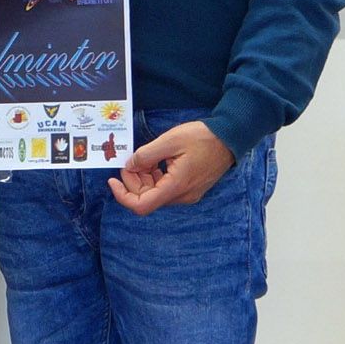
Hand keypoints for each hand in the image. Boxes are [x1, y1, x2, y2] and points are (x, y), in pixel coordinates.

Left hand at [108, 120, 234, 213]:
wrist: (231, 137)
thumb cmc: (203, 137)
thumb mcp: (169, 141)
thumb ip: (145, 155)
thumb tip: (129, 166)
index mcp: (176, 187)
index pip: (142, 206)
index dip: (123, 196)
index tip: (113, 180)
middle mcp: (182, 196)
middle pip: (146, 199)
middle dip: (133, 181)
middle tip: (132, 161)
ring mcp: (188, 193)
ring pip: (155, 193)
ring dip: (144, 178)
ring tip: (146, 158)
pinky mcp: (191, 188)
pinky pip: (166, 188)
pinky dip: (155, 177)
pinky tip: (156, 161)